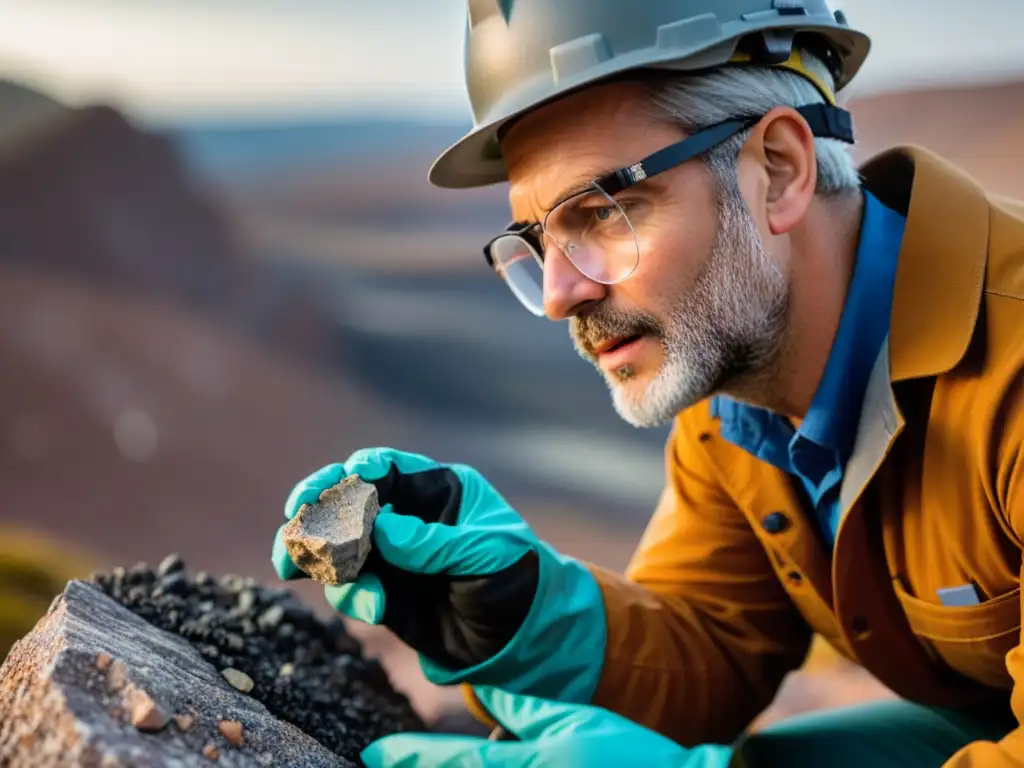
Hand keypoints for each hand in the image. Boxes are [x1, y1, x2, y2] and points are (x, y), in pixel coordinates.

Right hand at [271, 448, 605, 700]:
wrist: (527, 639)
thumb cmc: (520, 578)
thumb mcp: (487, 554)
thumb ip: (435, 543)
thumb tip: (381, 528)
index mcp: (439, 490)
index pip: (388, 467)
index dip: (361, 469)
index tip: (347, 478)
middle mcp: (406, 518)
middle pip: (347, 500)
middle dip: (318, 503)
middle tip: (297, 511)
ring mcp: (390, 557)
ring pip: (336, 546)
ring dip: (322, 555)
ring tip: (319, 567)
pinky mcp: (384, 594)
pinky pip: (349, 589)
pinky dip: (351, 595)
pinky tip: (376, 606)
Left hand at [361, 687, 731, 767]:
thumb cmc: (628, 755)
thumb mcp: (574, 720)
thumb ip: (524, 706)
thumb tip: (483, 685)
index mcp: (524, 765)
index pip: (451, 760)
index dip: (407, 756)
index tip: (372, 752)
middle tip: (382, 760)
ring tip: (414, 764)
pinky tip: (472, 766)